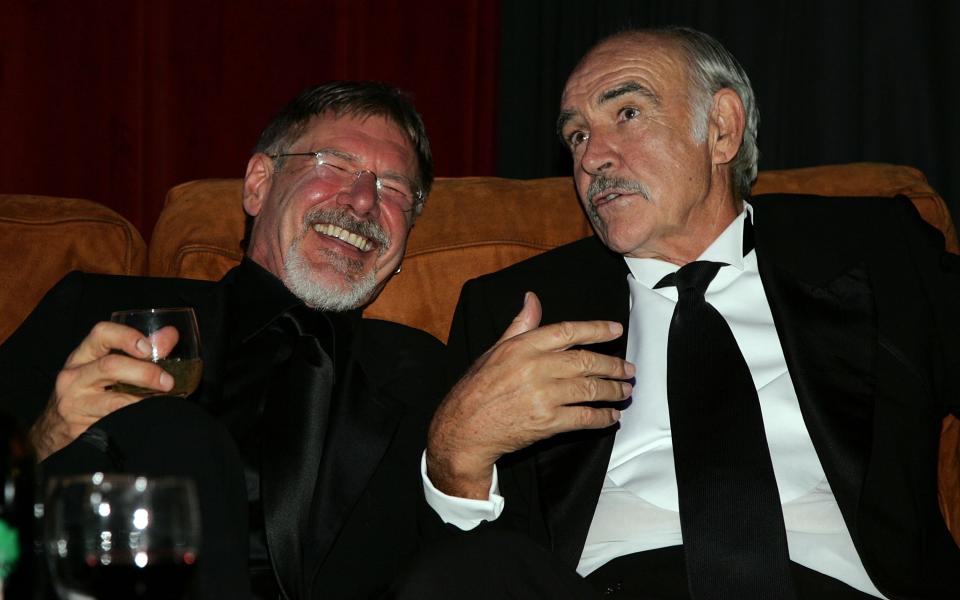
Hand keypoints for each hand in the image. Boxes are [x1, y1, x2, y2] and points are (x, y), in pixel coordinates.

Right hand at [30, 322, 177, 460]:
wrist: (54, 429)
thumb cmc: (87, 391)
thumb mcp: (104, 367)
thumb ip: (139, 350)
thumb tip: (170, 336)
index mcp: (81, 357)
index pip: (101, 334)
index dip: (127, 336)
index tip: (149, 348)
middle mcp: (74, 379)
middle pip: (111, 366)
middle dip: (145, 372)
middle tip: (168, 381)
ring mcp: (75, 406)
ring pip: (115, 402)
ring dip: (146, 401)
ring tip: (166, 400)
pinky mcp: (81, 430)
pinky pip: (116, 424)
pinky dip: (138, 419)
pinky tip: (151, 416)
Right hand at [427, 292, 633, 498]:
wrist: (464, 428)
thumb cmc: (478, 388)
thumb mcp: (495, 350)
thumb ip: (520, 325)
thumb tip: (532, 299)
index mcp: (523, 347)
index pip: (568, 331)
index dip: (596, 329)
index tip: (615, 330)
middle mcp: (535, 368)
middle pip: (586, 362)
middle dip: (613, 365)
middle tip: (628, 369)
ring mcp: (543, 396)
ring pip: (590, 390)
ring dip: (613, 391)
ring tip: (625, 391)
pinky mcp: (547, 423)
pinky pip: (584, 418)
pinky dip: (602, 417)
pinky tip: (611, 416)